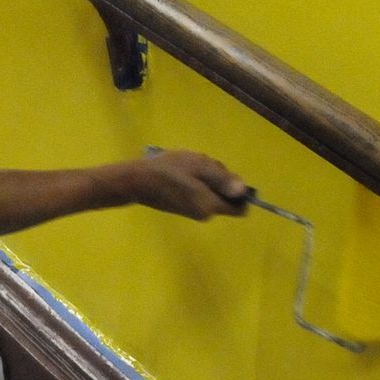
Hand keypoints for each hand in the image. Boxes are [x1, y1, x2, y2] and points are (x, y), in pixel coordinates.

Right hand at [131, 149, 247, 219]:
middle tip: (201, 165)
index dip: (241, 194)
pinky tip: (181, 172)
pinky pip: (200, 193)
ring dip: (206, 178)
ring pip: (212, 193)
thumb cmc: (168, 171)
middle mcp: (205, 213)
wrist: (136, 181)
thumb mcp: (199, 167)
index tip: (227, 177)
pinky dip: (196, 182)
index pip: (240, 209)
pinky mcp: (183, 207)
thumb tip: (243, 190)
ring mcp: (193, 211)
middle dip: (219, 179)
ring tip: (188, 167)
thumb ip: (223, 179)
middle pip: (226, 196)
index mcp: (211, 206)